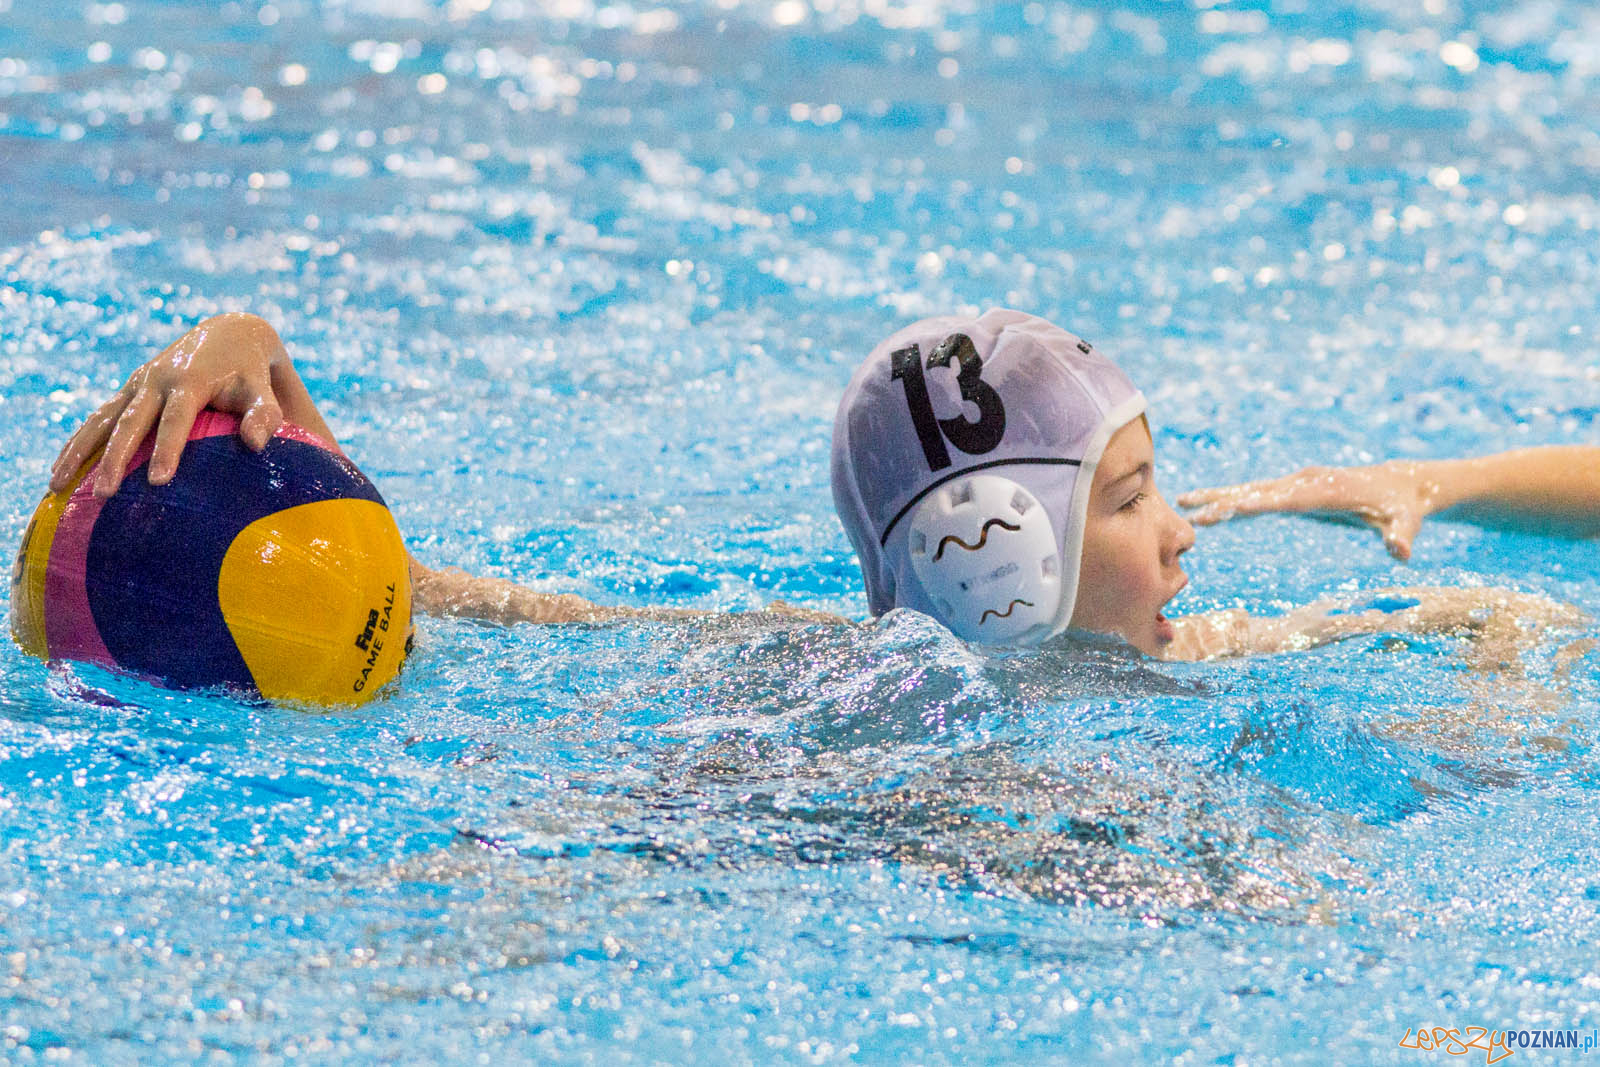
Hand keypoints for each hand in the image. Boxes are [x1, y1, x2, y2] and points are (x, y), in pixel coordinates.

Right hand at [50, 313, 301, 498]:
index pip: (176, 419)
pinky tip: (60, 471)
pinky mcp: (128, 390)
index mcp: (190, 381)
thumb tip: (257, 443)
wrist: (228, 333)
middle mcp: (156, 380)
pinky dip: (77, 443)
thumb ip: (265, 414)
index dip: (167, 449)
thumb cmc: (251, 374)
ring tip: (56, 486)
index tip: (157, 481)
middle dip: (114, 458)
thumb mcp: (263, 389)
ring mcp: (137, 384)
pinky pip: (97, 418)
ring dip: (79, 451)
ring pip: (101, 419)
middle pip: (130, 422)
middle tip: (103, 494)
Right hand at [1179, 462, 1434, 560]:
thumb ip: (1403, 535)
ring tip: (1184, 501)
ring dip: (1219, 496)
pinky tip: (1209, 507)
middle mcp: (1308, 481)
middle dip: (1223, 499)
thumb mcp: (1408, 521)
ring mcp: (1300, 482)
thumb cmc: (1405, 507)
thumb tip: (1402, 552)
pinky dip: (1232, 499)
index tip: (1229, 508)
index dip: (1258, 504)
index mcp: (1328, 490)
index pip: (1287, 499)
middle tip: (1189, 507)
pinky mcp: (1296, 488)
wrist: (1404, 484)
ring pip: (1252, 489)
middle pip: (1259, 491)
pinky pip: (1259, 494)